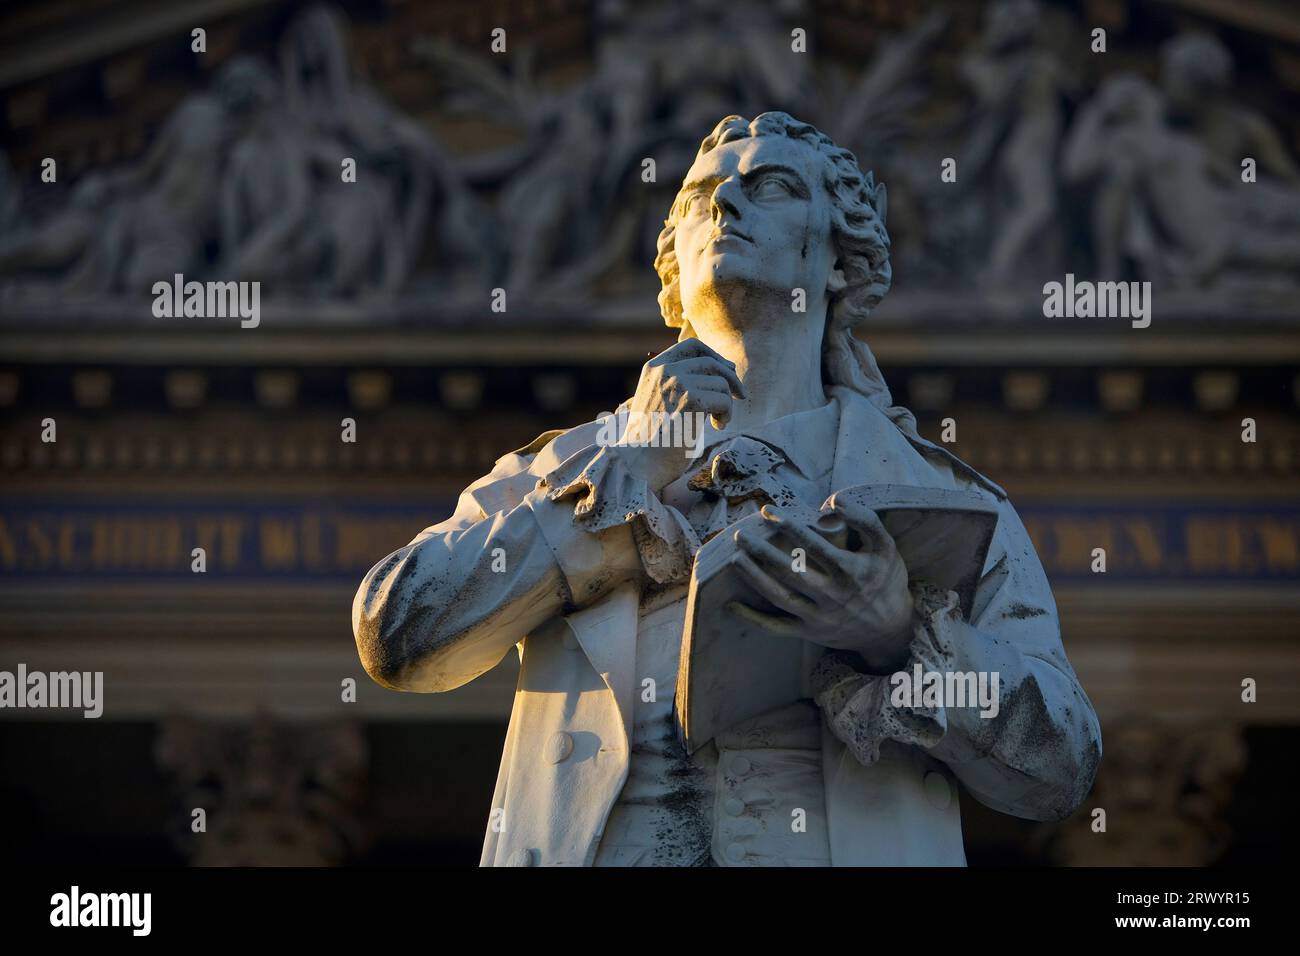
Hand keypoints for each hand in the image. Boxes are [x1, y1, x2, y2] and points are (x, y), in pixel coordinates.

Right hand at [615, 338, 745, 491]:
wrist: (638, 463)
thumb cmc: (652, 440)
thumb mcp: (659, 402)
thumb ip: (679, 384)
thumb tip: (722, 371)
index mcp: (654, 368)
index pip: (691, 347)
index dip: (715, 356)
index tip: (728, 370)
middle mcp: (664, 370)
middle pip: (711, 362)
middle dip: (731, 379)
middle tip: (740, 395)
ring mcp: (676, 383)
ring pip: (721, 384)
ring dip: (726, 404)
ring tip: (717, 422)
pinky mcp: (690, 400)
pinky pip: (724, 400)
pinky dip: (726, 415)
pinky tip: (716, 427)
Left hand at [727, 500, 913, 672]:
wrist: (891, 628)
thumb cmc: (885, 579)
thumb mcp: (885, 547)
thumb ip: (865, 519)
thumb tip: (834, 499)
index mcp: (851, 571)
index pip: (813, 545)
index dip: (788, 526)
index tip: (766, 511)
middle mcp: (833, 596)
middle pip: (790, 572)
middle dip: (762, 552)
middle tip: (740, 534)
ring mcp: (820, 617)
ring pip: (780, 597)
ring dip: (754, 578)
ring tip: (734, 558)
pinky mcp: (810, 633)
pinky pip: (777, 628)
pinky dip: (754, 620)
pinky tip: (732, 606)